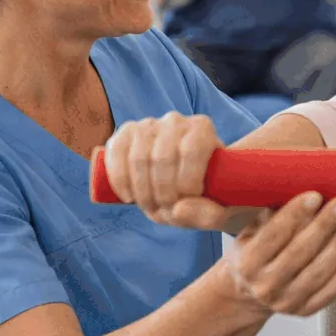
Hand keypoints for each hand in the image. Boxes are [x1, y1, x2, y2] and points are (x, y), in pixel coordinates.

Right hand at [103, 113, 249, 229]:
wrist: (186, 186)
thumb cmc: (208, 195)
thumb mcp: (220, 210)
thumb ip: (209, 214)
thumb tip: (178, 209)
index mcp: (202, 128)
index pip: (191, 150)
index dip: (186, 181)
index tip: (188, 200)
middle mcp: (175, 121)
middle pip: (163, 157)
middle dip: (163, 192)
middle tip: (167, 209)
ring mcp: (147, 125)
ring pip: (138, 158)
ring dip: (142, 191)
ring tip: (151, 206)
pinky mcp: (125, 134)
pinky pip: (115, 152)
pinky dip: (120, 179)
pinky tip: (128, 198)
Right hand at [217, 191, 335, 316]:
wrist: (249, 293)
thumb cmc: (254, 252)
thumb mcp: (251, 231)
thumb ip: (271, 214)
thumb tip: (298, 183)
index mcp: (247, 264)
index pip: (274, 235)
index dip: (295, 214)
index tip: (315, 195)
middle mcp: (265, 286)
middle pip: (301, 252)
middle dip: (325, 224)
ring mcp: (286, 302)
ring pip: (321, 270)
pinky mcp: (306, 311)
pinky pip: (334, 287)